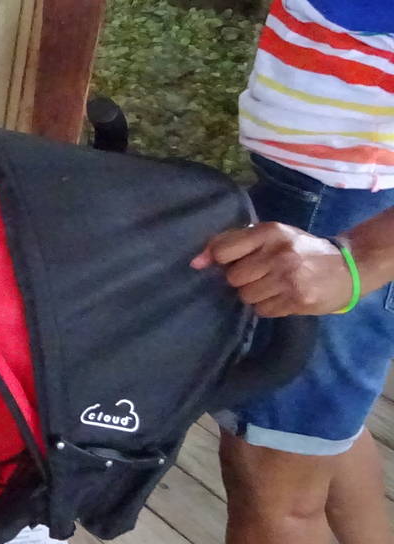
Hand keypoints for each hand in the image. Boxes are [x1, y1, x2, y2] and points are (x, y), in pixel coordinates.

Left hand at [192, 222, 352, 316]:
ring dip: (255, 294)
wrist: (349, 267)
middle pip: (233, 278)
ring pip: (246, 297)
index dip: (223, 261)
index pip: (223, 251)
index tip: (232, 262)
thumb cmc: (300, 249)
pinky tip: (283, 296)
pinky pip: (262, 310)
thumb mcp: (270, 236)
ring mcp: (289, 279)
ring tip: (273, 285)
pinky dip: (268, 306)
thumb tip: (195, 262)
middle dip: (242, 279)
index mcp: (269, 232)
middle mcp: (278, 254)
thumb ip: (231, 243)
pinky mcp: (298, 301)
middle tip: (261, 274)